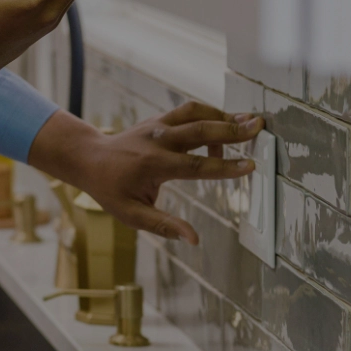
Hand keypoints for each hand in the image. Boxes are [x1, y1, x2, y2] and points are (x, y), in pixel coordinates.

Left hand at [29, 102, 264, 244]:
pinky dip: (211, 114)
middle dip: (233, 129)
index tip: (251, 166)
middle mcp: (158, 140)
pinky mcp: (161, 119)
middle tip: (260, 126)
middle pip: (201, 130)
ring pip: (197, 113)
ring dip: (224, 116)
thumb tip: (194, 239)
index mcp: (153, 165)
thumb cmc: (111, 191)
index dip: (225, 167)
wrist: (89, 158)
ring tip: (250, 122)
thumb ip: (164, 225)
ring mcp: (159, 125)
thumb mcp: (131, 215)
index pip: (197, 166)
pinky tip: (226, 127)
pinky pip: (190, 111)